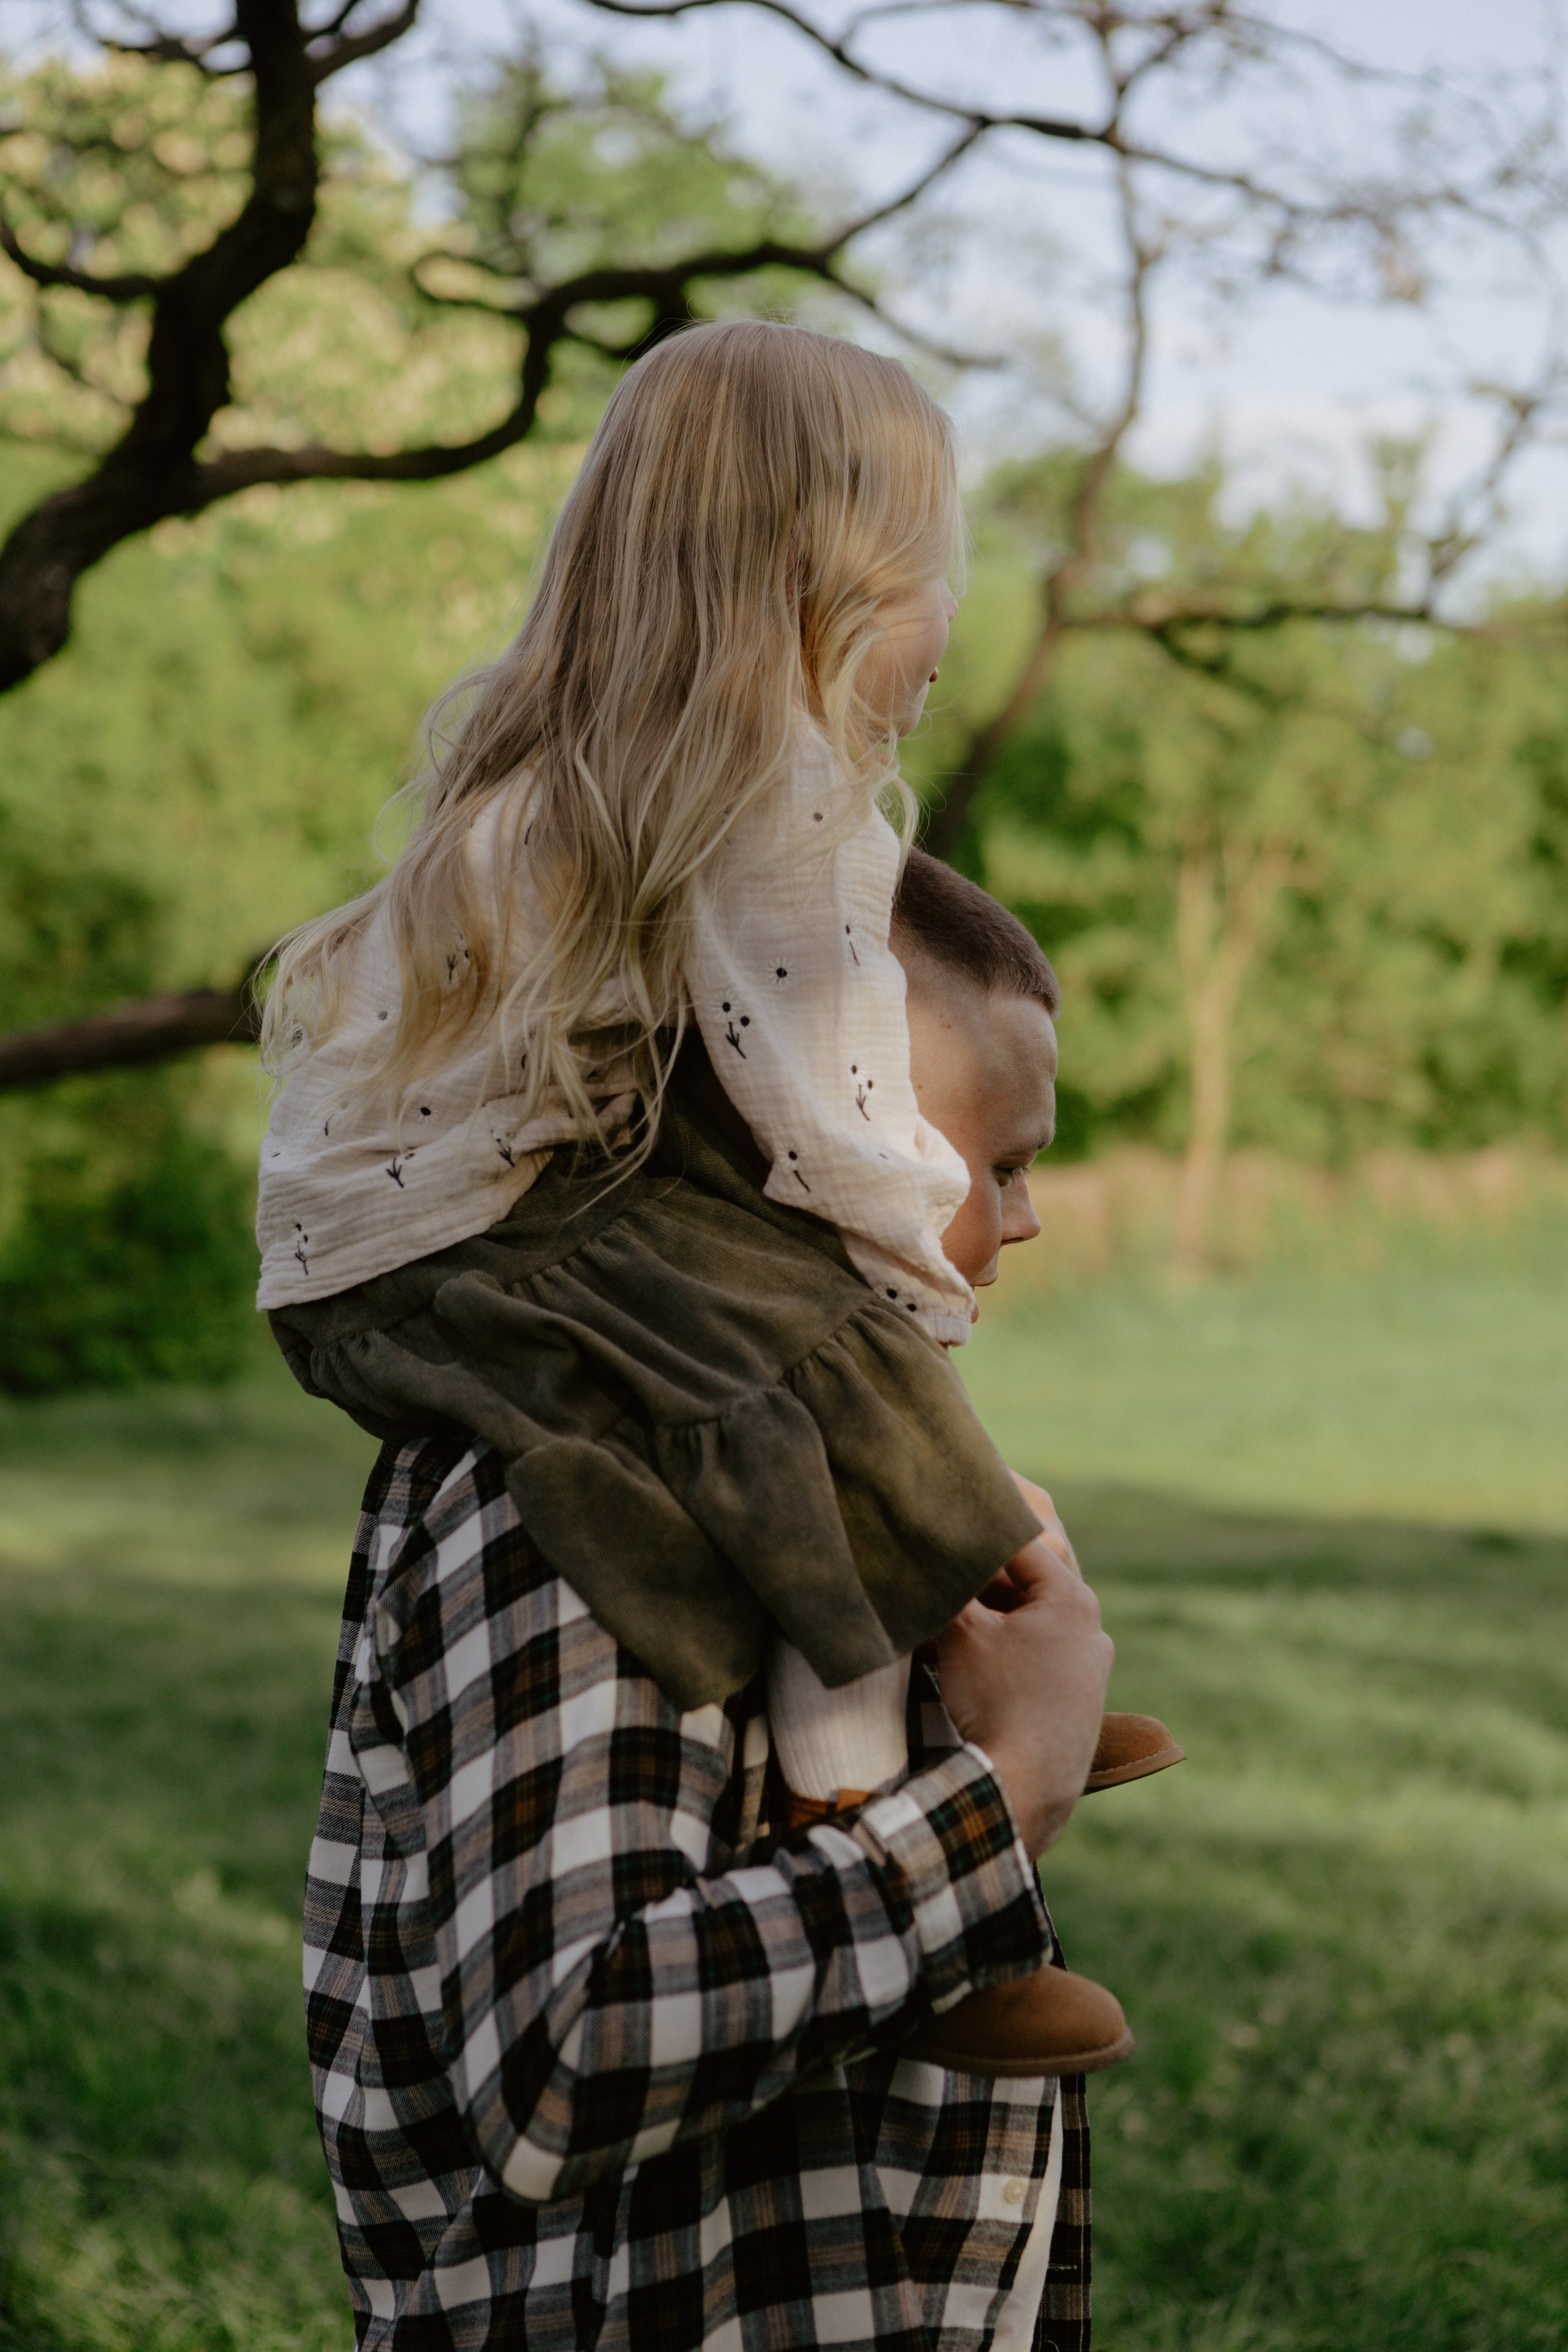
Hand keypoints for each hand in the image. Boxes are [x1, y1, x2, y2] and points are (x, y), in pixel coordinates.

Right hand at [934, 1487, 1111, 1857]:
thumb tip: (930, 1555)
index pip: (1018, 1544)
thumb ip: (950, 1585)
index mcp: (1072, 1599)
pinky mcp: (1082, 1705)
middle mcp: (1092, 1630)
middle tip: (942, 1576)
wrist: (1024, 1787)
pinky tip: (979, 1667)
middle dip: (983, 1582)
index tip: (944, 1528)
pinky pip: (1041, 1660)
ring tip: (955, 1623)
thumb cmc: (997, 1700)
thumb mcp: (962, 1633)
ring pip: (1033, 1624)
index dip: (976, 1534)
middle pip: (1027, 1585)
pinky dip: (1010, 1653)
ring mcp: (1091, 1670)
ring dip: (995, 1620)